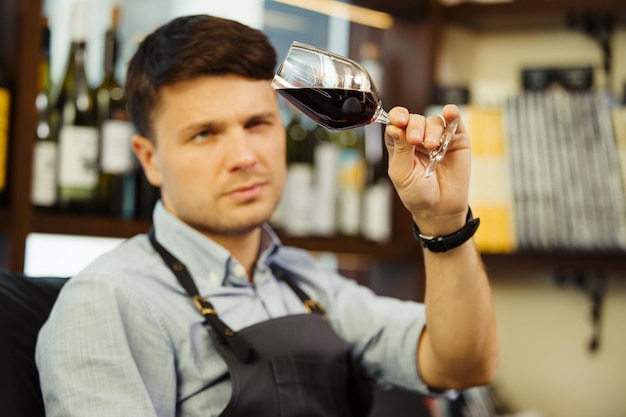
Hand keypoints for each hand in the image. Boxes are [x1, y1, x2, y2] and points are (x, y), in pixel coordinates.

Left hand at [384, 104, 470, 235]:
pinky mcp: (457, 140)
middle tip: (415, 139)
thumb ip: (400, 149)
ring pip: (433, 121)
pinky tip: (449, 112)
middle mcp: (418, 138)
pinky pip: (455, 121)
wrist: (439, 208)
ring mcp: (438, 138)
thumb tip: (397, 127)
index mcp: (400, 144)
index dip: (397, 117)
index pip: (396, 123)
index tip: (399, 121)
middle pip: (415, 119)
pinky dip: (452, 114)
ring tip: (432, 147)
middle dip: (414, 126)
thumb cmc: (417, 193)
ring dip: (431, 130)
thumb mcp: (402, 174)